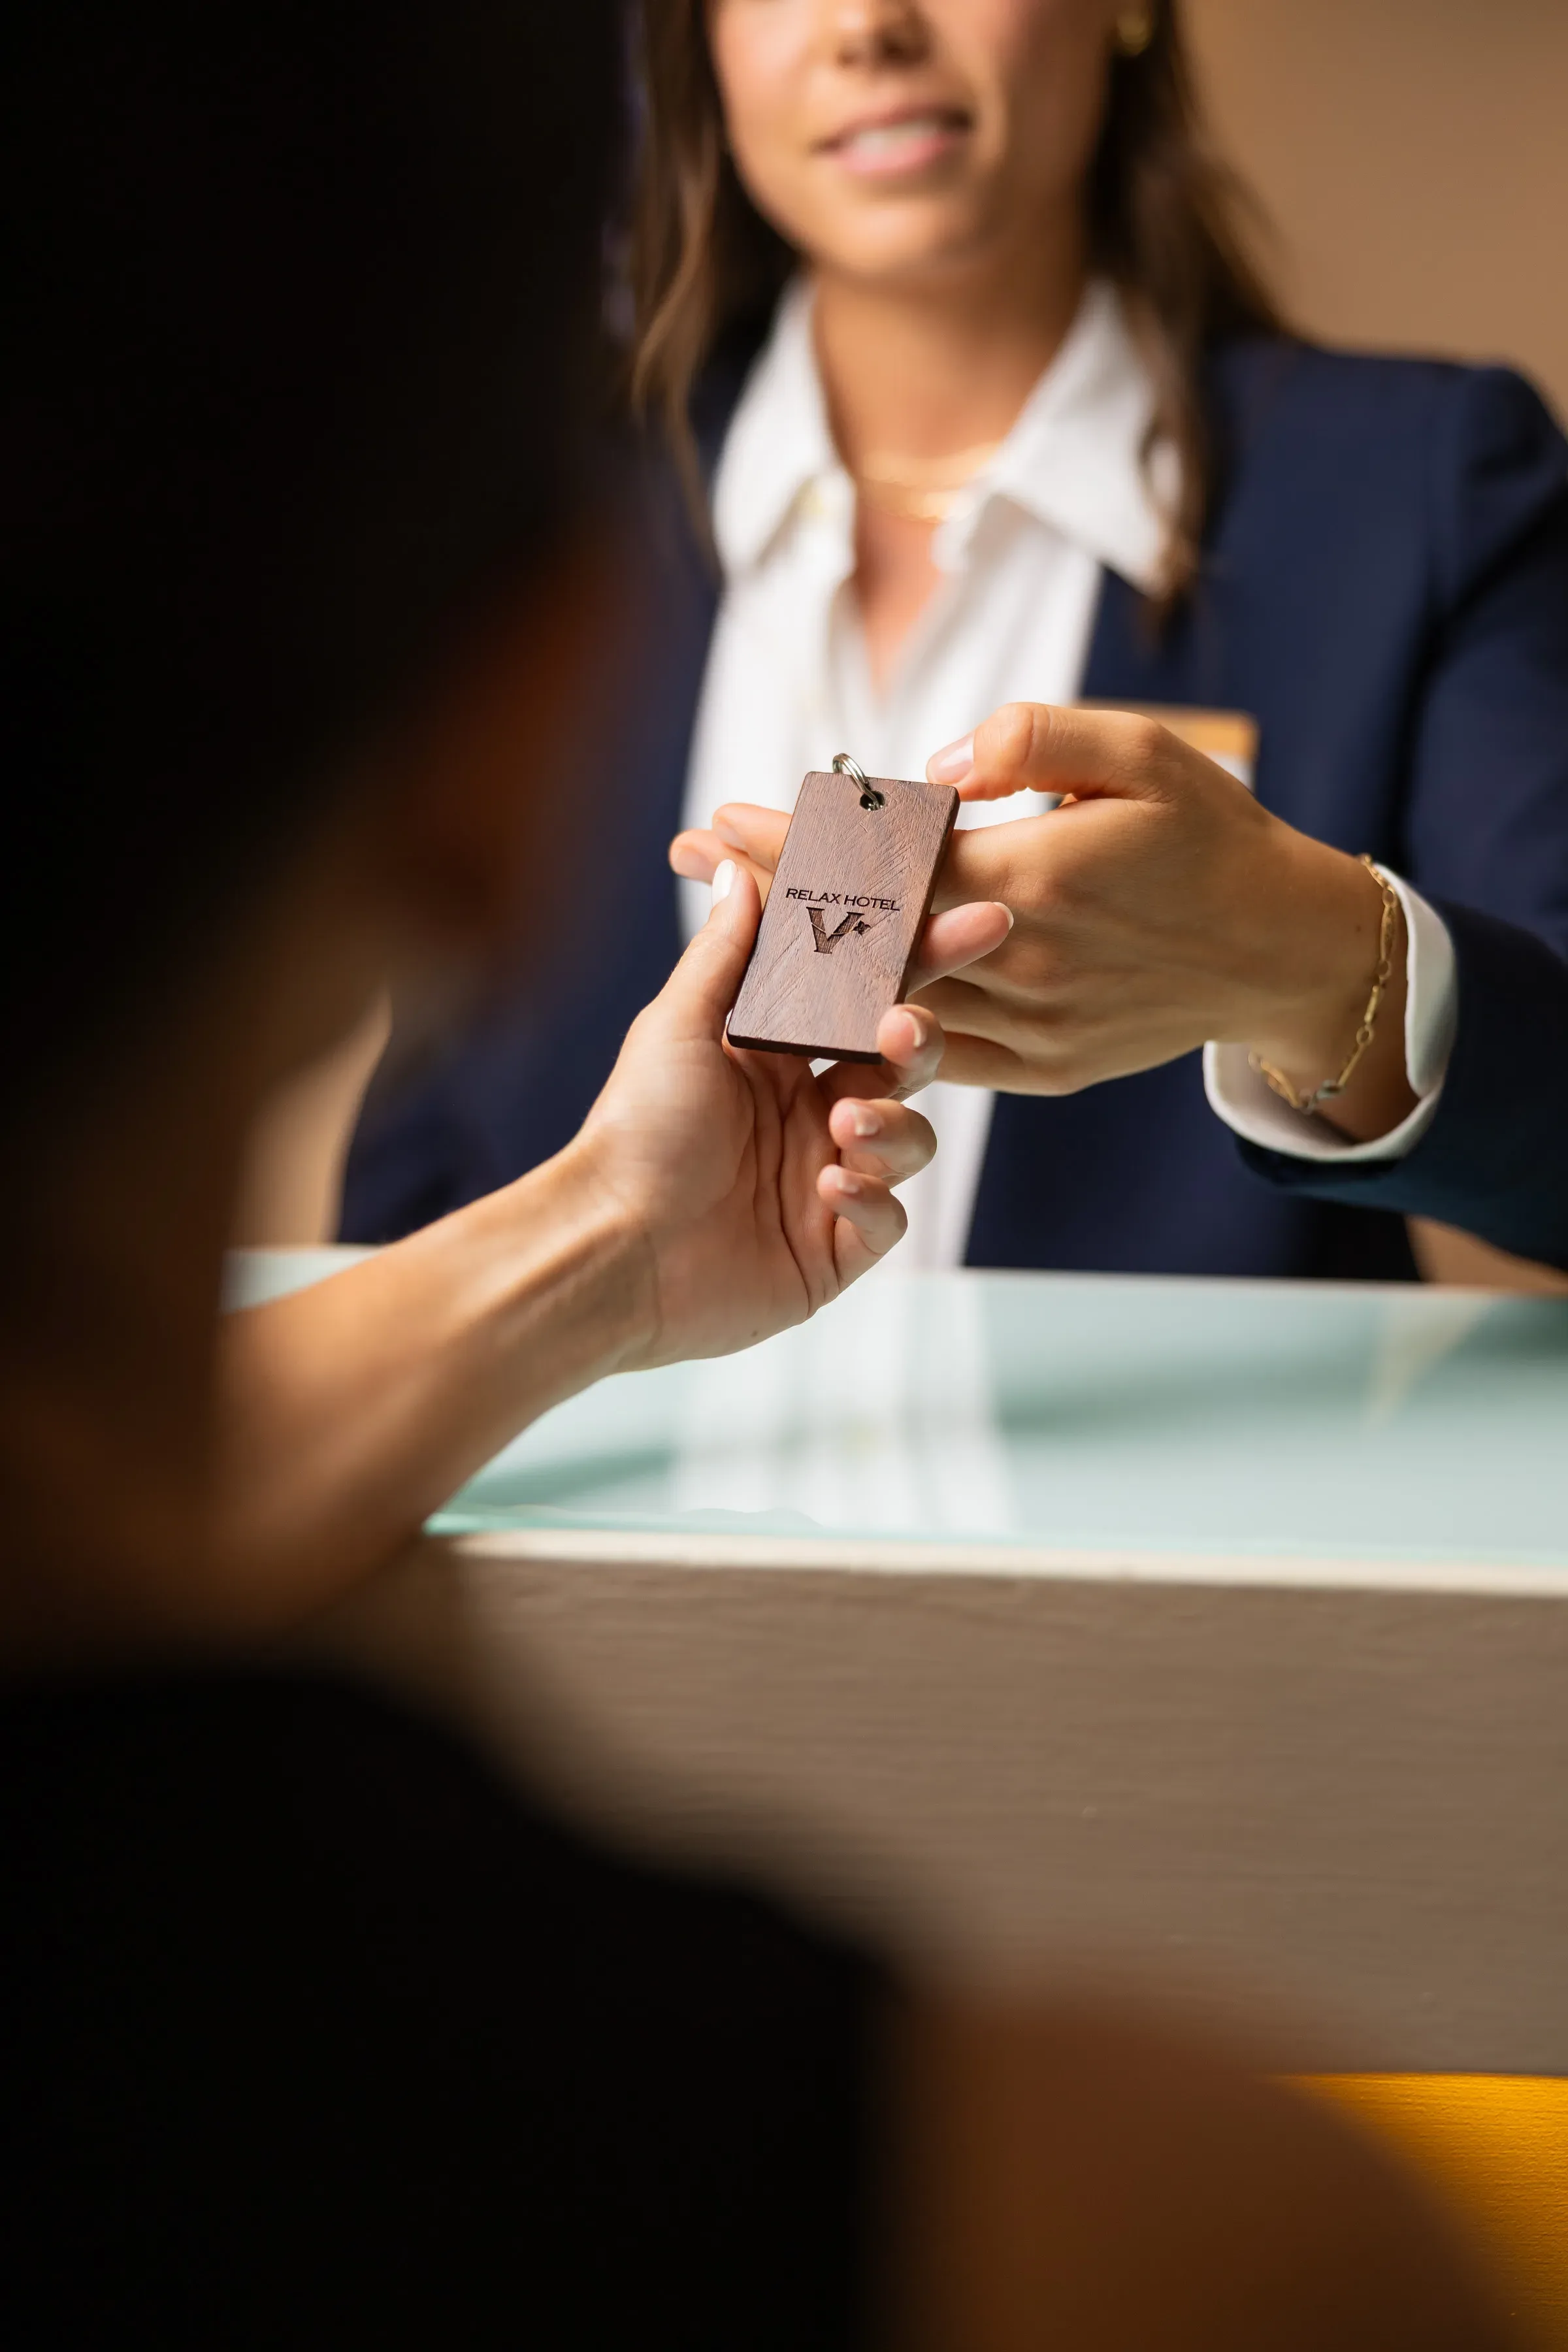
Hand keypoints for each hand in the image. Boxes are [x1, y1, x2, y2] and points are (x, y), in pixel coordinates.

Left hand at [575, 860, 1010, 1366]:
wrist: (611, 1249)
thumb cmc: (633, 1135)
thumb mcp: (677, 1029)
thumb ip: (726, 953)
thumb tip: (741, 866)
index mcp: (777, 1058)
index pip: (863, 998)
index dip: (917, 961)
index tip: (971, 920)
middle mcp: (809, 1116)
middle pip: (903, 1065)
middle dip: (921, 1040)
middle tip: (906, 1029)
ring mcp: (826, 1183)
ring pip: (910, 1140)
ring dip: (893, 1126)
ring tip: (844, 1127)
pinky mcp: (833, 1250)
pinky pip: (889, 1219)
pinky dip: (874, 1200)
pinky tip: (833, 1190)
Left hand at [673, 706, 1414, 1143]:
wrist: (1288, 952)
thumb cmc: (1217, 835)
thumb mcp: (1142, 753)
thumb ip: (1033, 741)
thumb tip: (937, 771)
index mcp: (1038, 879)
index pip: (883, 864)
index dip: (793, 842)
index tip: (721, 818)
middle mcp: (1025, 964)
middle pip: (866, 938)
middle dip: (771, 896)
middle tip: (697, 860)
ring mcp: (1034, 1028)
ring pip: (892, 1004)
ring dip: (806, 965)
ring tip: (737, 921)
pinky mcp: (1047, 1069)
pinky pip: (940, 1052)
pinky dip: (875, 1023)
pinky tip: (820, 993)